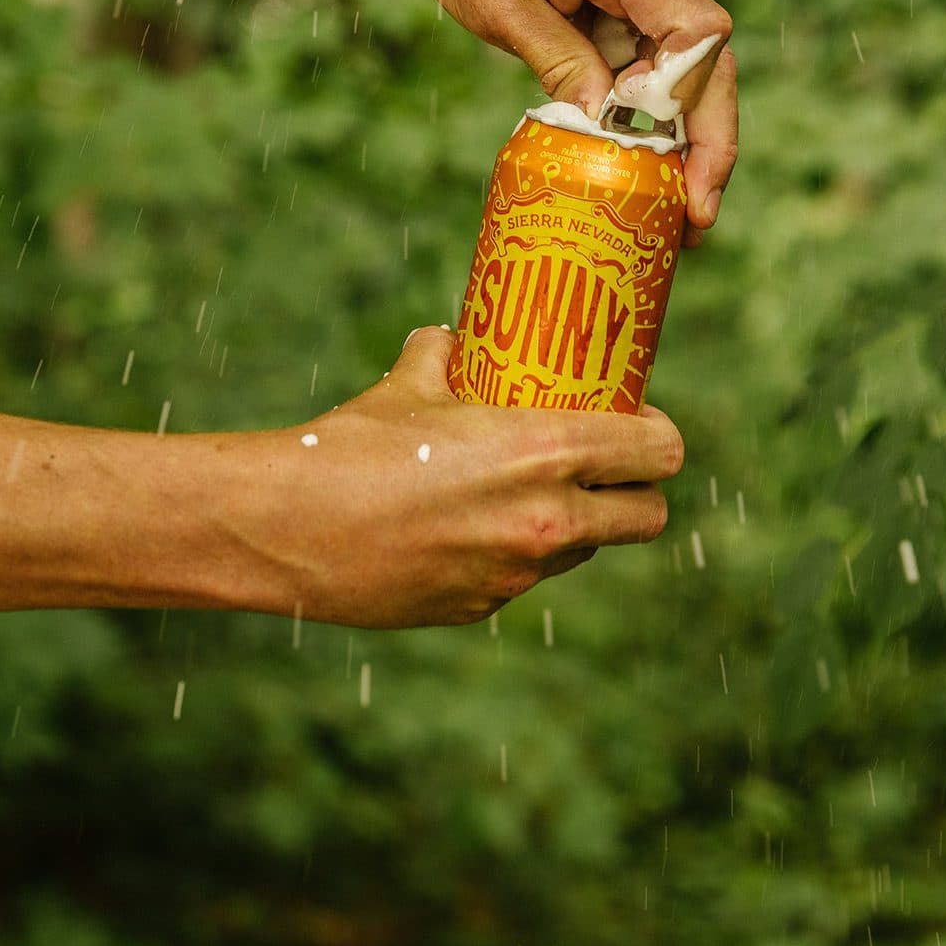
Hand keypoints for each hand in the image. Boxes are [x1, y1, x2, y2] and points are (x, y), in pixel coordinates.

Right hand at [236, 327, 682, 628]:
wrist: (287, 529)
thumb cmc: (349, 446)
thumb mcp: (405, 385)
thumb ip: (444, 357)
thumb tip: (454, 339)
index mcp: (543, 453)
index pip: (658, 452)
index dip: (657, 435)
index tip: (637, 421)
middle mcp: (546, 521)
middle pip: (648, 516)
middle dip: (637, 491)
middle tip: (604, 466)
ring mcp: (517, 573)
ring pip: (585, 550)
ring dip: (575, 522)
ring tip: (527, 492)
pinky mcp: (480, 607)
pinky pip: (522, 576)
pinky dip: (511, 551)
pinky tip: (463, 527)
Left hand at [340, 0, 738, 236]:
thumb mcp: (497, 7)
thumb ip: (558, 63)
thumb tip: (607, 128)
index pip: (698, 30)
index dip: (696, 100)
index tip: (676, 161)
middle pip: (707, 56)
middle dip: (709, 138)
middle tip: (696, 217)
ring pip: (685, 58)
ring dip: (682, 130)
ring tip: (672, 209)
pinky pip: (652, 45)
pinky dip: (649, 101)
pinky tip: (639, 158)